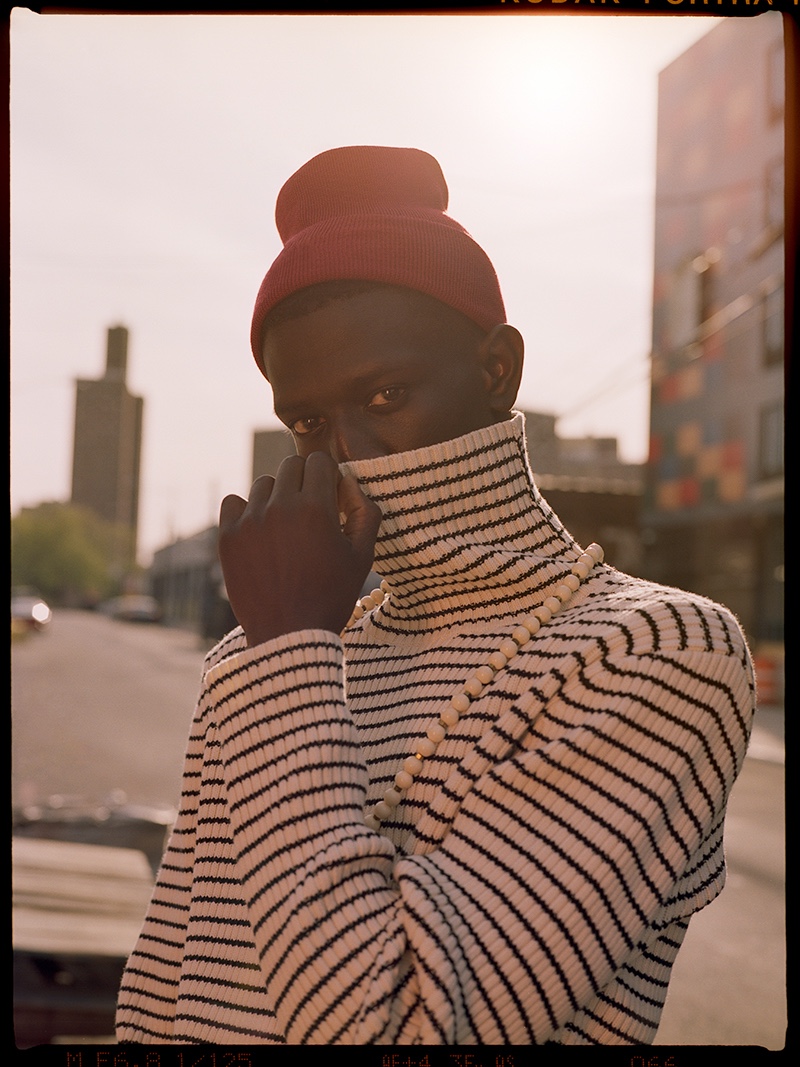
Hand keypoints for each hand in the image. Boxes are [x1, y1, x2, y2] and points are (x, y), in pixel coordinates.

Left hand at [218, 451, 381, 646]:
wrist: (289, 637)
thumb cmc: (331, 597)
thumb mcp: (362, 557)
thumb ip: (365, 513)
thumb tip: (351, 485)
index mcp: (316, 508)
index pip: (320, 461)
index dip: (329, 476)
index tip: (331, 498)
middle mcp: (280, 507)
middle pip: (292, 466)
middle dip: (305, 481)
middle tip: (311, 512)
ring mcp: (250, 521)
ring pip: (263, 484)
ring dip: (277, 496)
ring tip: (286, 526)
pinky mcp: (228, 537)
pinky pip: (233, 502)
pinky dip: (246, 510)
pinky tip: (260, 531)